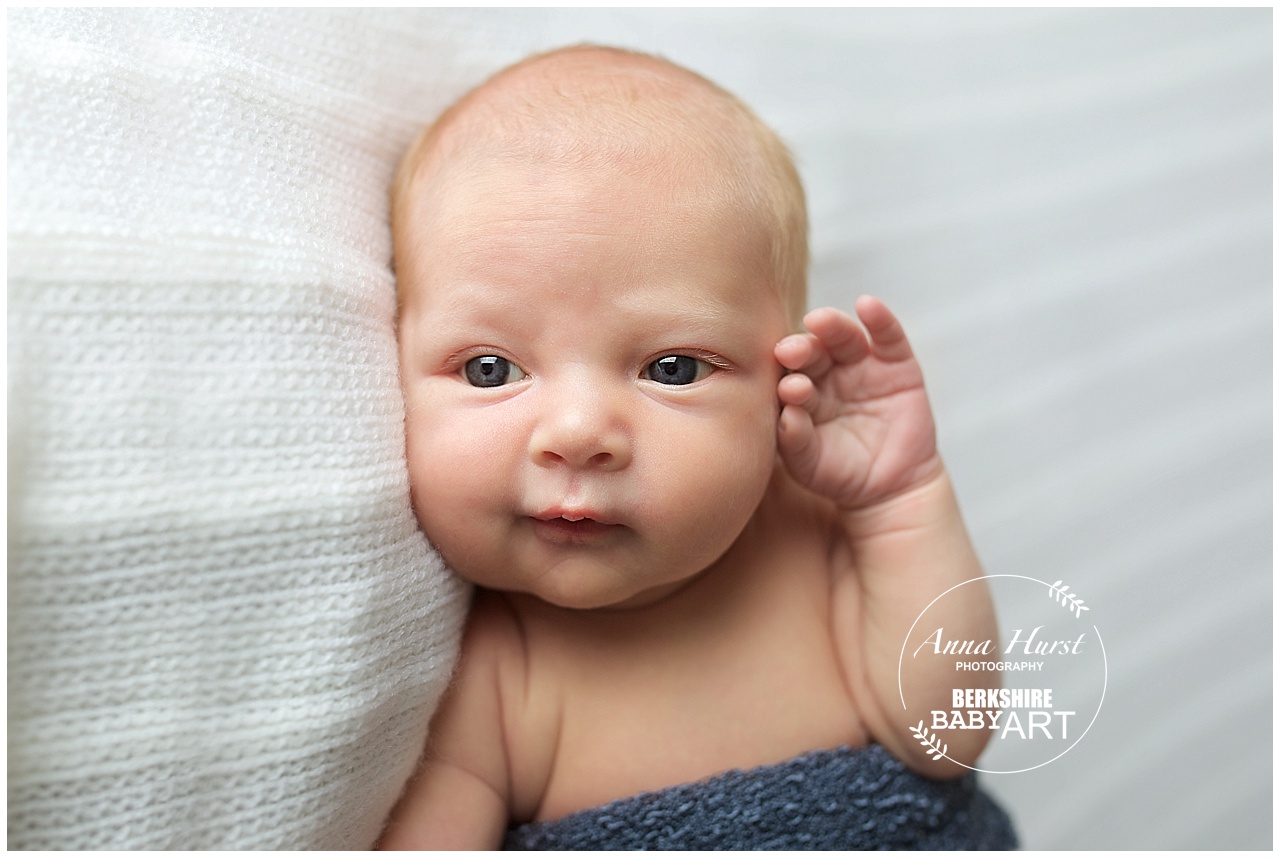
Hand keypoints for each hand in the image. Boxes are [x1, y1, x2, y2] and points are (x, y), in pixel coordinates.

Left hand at [773, 296, 942, 509]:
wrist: (889, 488)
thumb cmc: (839, 473)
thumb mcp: (810, 463)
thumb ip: (794, 441)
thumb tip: (787, 416)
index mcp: (800, 392)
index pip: (788, 376)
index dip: (786, 378)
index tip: (786, 386)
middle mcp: (826, 373)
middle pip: (811, 351)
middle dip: (801, 348)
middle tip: (790, 351)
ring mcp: (861, 365)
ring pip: (843, 337)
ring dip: (832, 326)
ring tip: (820, 321)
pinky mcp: (896, 363)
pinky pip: (887, 335)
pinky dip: (879, 318)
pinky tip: (867, 305)